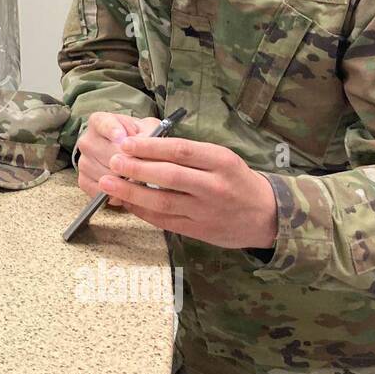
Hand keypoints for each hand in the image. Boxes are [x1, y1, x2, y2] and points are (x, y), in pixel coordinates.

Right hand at [75, 112, 163, 206]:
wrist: (133, 153)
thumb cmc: (141, 138)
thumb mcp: (149, 129)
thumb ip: (147, 135)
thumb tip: (140, 149)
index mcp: (99, 122)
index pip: (104, 125)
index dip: (113, 131)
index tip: (122, 138)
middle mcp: (87, 140)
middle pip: (108, 155)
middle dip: (129, 163)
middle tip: (147, 168)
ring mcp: (83, 161)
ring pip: (106, 175)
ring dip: (125, 181)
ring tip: (140, 178)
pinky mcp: (83, 180)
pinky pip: (99, 190)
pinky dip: (115, 193)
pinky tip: (128, 189)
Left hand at [97, 134, 278, 248]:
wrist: (266, 215)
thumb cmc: (236, 180)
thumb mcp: (221, 159)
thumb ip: (189, 154)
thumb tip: (145, 146)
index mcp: (221, 161)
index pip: (181, 150)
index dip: (150, 146)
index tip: (126, 142)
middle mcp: (214, 186)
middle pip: (168, 176)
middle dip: (136, 168)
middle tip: (112, 161)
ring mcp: (206, 211)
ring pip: (162, 201)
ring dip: (131, 192)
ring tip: (107, 182)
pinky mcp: (199, 231)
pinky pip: (164, 220)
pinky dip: (141, 210)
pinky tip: (125, 201)